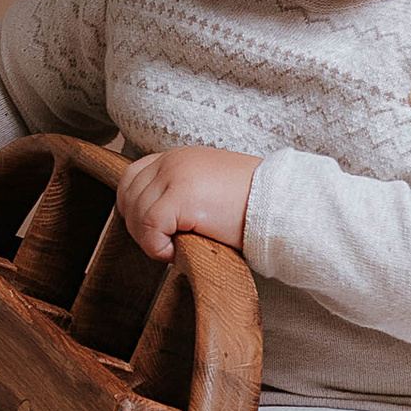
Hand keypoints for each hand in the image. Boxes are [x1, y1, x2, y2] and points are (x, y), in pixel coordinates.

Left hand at [116, 146, 255, 259]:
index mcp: (178, 158)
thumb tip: (152, 223)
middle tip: (163, 244)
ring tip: (175, 248)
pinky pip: (150, 227)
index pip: (132, 177)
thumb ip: (180, 195)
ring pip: (136, 214)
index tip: (152, 231)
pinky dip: (156, 247)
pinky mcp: (181, 195)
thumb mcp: (209, 191)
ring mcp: (175, 175)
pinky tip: (176, 253)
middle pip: (128, 195)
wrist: (283, 204)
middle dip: (138, 227)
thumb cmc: (253, 206)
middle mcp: (173, 161)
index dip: (134, 208)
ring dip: (149, 239)